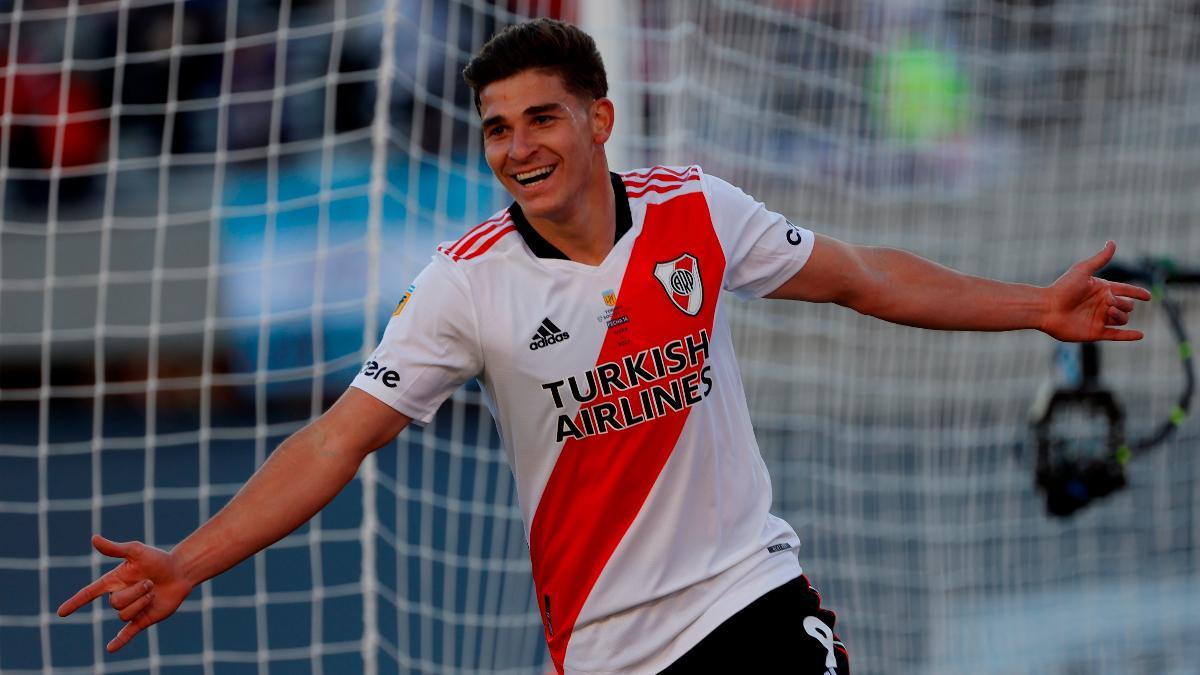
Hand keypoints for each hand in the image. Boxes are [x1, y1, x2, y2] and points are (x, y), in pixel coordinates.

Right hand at [57, 535, 193, 651]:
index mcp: (114, 581)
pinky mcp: (143, 619)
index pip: (89, 593)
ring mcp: (131, 609)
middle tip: (150, 582)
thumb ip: (115, 549)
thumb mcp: (137, 551)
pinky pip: (128, 633)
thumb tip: (94, 538)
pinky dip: (119, 641)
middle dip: (135, 593)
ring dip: (141, 602)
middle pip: (115, 603)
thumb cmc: (158, 560)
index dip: (75, 602)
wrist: (180, 572)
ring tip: (153, 591)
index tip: (61, 612)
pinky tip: (110, 649)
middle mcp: (120, 596)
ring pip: (124, 615)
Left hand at [1041, 241, 1152, 341]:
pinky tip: (1140, 335)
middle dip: (1124, 303)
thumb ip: (1100, 259)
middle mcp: (1102, 304)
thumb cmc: (1062, 288)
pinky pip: (1116, 335)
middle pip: (1127, 305)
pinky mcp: (1095, 332)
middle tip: (1108, 302)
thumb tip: (1112, 242)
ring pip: (1123, 318)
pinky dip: (1128, 335)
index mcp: (1101, 289)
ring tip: (1108, 311)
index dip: (1137, 292)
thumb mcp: (1083, 270)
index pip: (1126, 290)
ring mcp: (1099, 319)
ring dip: (1121, 314)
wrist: (1047, 308)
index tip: (1148, 296)